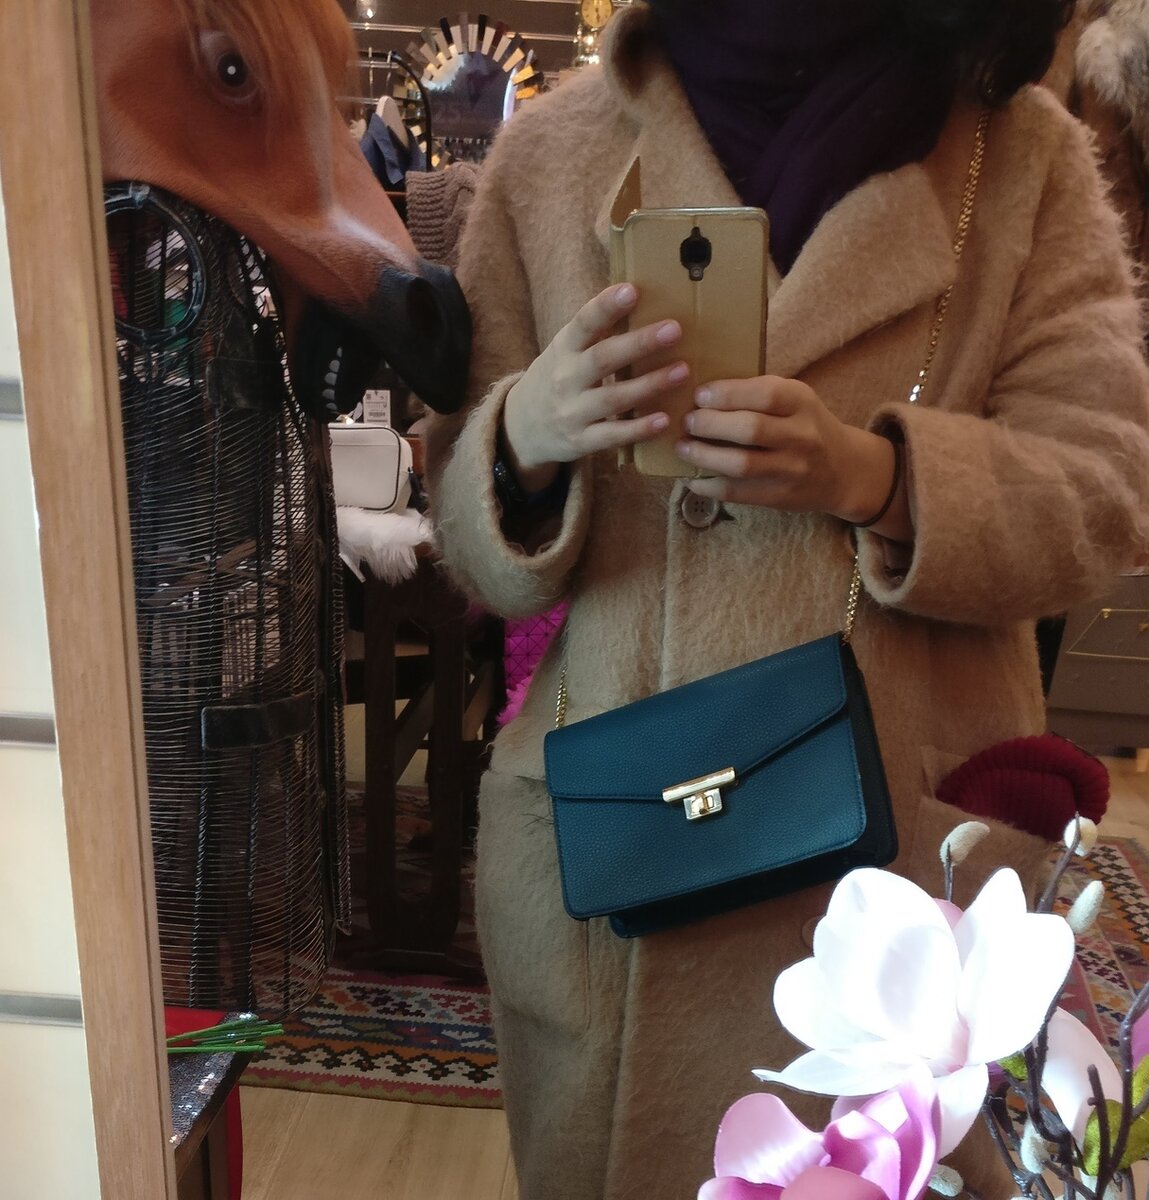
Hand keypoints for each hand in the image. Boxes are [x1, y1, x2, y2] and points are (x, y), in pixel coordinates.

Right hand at [501, 284, 688, 492]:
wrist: (522, 427)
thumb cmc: (557, 379)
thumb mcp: (565, 352)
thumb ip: (594, 332)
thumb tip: (637, 295)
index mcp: (563, 349)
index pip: (583, 323)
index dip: (605, 307)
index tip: (631, 290)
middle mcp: (565, 379)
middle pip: (602, 359)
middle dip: (639, 343)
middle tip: (674, 329)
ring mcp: (572, 412)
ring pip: (612, 398)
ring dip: (649, 385)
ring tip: (682, 371)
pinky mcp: (580, 441)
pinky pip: (612, 435)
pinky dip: (638, 429)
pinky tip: (664, 420)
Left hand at [676, 376, 911, 540]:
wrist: (844, 471)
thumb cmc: (807, 426)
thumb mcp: (796, 400)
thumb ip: (759, 394)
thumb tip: (703, 393)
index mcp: (803, 403)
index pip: (764, 393)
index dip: (726, 393)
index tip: (700, 395)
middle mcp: (801, 436)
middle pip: (749, 428)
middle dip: (709, 424)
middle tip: (687, 421)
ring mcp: (791, 470)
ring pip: (741, 464)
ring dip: (704, 456)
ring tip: (683, 447)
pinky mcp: (779, 497)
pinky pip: (737, 493)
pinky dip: (708, 486)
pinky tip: (692, 478)